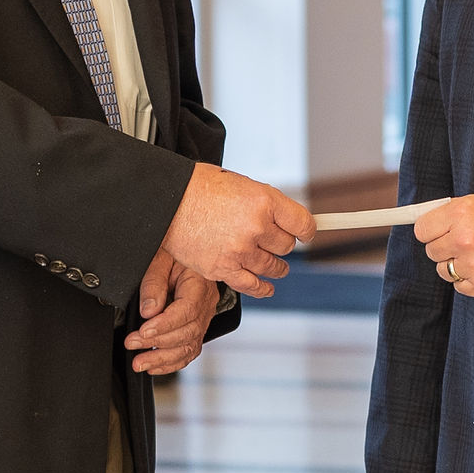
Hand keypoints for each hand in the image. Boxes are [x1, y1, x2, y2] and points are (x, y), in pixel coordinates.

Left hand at [126, 248, 223, 375]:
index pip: (186, 311)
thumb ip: (154, 284)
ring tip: (140, 363)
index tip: (143, 331)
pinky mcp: (195, 326)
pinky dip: (172, 362)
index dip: (165, 325)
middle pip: (188, 332)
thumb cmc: (173, 251)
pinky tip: (154, 366)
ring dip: (163, 358)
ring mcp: (203, 317)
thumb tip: (149, 311)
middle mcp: (206, 303)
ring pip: (189, 345)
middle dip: (158, 343)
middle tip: (132, 343)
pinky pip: (189, 349)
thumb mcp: (160, 258)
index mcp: (200, 284)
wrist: (185, 250)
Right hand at [165, 164, 313, 298]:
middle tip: (275, 241)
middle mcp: (255, 227)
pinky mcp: (222, 268)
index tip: (306, 234)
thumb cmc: (198, 187)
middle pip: (286, 246)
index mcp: (263, 200)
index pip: (302, 224)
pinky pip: (251, 285)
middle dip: (283, 244)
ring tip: (276, 265)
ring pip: (272, 266)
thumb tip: (284, 218)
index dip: (307, 230)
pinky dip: (263, 288)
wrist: (165, 201)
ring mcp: (239, 250)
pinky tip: (267, 287)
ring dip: (275, 266)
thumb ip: (264, 203)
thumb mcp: (241, 184)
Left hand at [412, 189, 473, 297]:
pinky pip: (460, 286)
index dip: (430, 230)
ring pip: (444, 271)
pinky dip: (469, 279)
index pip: (422, 230)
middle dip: (444, 246)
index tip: (436, 231)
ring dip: (456, 264)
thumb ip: (455, 210)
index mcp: (461, 214)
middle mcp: (464, 240)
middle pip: (432, 252)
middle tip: (461, 241)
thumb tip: (430, 220)